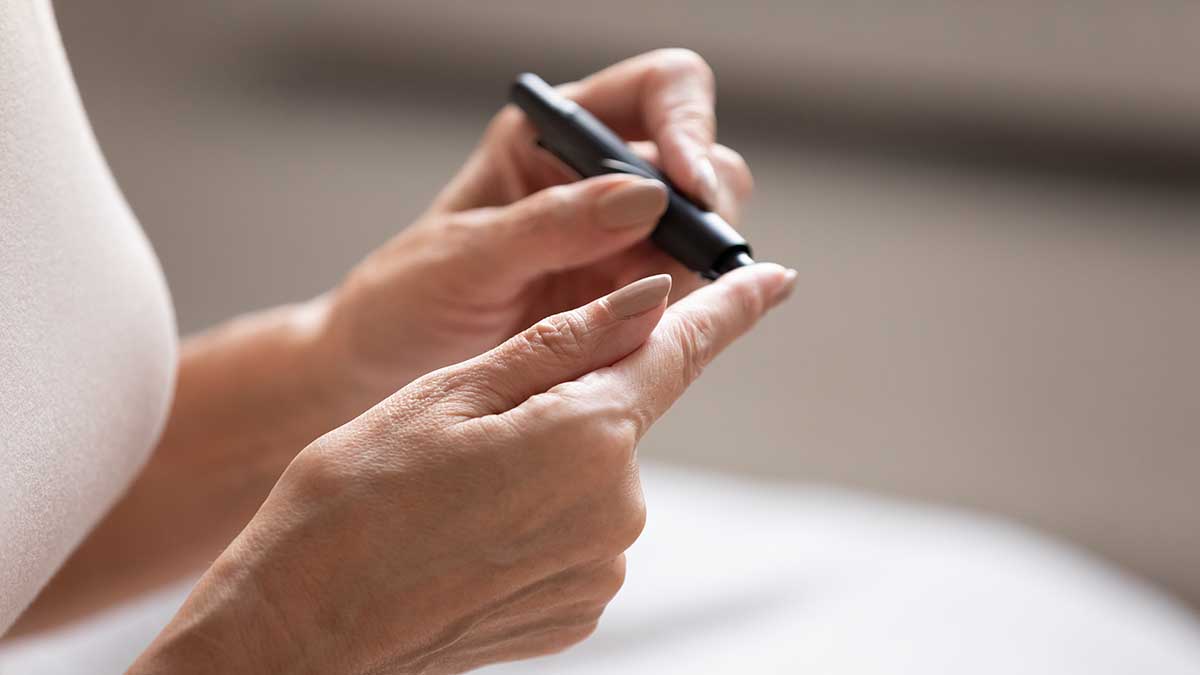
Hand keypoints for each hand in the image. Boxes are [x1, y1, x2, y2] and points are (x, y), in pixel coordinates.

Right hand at [131, 264, 794, 673]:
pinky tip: (476, 533)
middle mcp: (619, 507)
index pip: (680, 352)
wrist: (308, 621)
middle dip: (569, 401)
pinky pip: (582, 533)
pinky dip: (541, 517)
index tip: (774, 277)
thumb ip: (568, 343)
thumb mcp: (454, 391)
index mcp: (589, 435)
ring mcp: (604, 565)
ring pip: (596, 475)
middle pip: (621, 416)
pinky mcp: (584, 607)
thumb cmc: (359, 492)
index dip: (731, 308)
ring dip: (547, 463)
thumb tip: (652, 298)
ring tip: (460, 492)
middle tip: (473, 429)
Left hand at [316, 49, 755, 409]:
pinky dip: (687, 313)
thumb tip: (647, 197)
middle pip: (702, 162)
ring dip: (697, 269)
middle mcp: (597, 180)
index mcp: (552, 137)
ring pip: (705, 234)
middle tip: (680, 264)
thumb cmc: (402, 300)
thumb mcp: (464, 259)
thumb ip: (550, 225)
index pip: (659, 91)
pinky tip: (652, 335)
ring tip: (647, 311)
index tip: (689, 186)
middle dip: (705, 208)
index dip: (689, 125)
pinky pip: (687, 296)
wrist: (380, 369)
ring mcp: (619, 242)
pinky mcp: (627, 300)